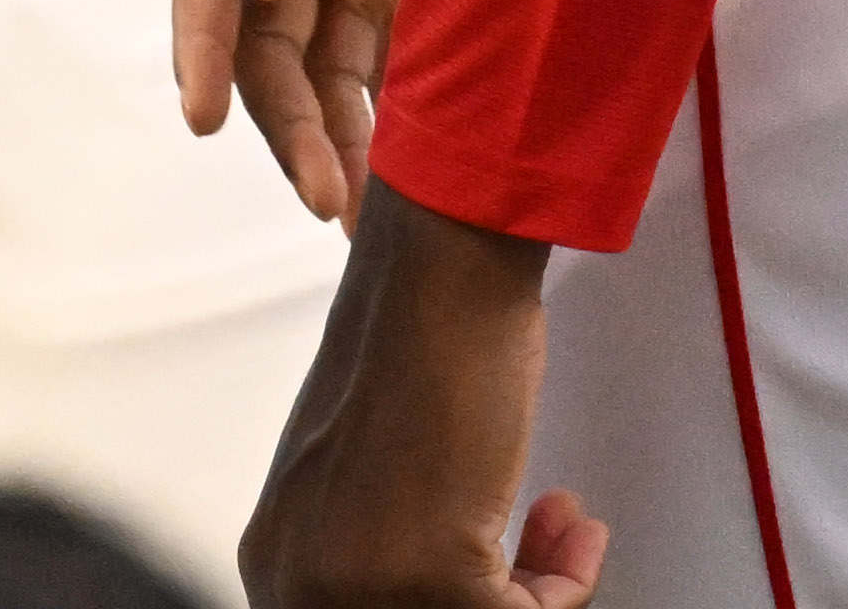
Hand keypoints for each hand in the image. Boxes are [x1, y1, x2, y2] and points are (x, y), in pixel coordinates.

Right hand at [174, 0, 415, 220]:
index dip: (197, 45)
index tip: (203, 117)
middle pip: (266, 41)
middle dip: (289, 123)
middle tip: (325, 196)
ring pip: (322, 72)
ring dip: (336, 142)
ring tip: (362, 217)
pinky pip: (381, 73)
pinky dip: (385, 127)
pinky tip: (400, 186)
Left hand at [245, 183, 604, 608]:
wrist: (441, 272)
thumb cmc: (419, 339)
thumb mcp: (370, 471)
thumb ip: (380, 540)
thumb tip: (440, 586)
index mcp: (275, 552)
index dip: (453, 599)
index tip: (500, 581)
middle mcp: (301, 578)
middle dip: (502, 599)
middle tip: (543, 567)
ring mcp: (359, 583)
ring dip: (540, 594)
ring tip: (564, 538)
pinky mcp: (426, 572)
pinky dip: (564, 584)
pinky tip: (571, 528)